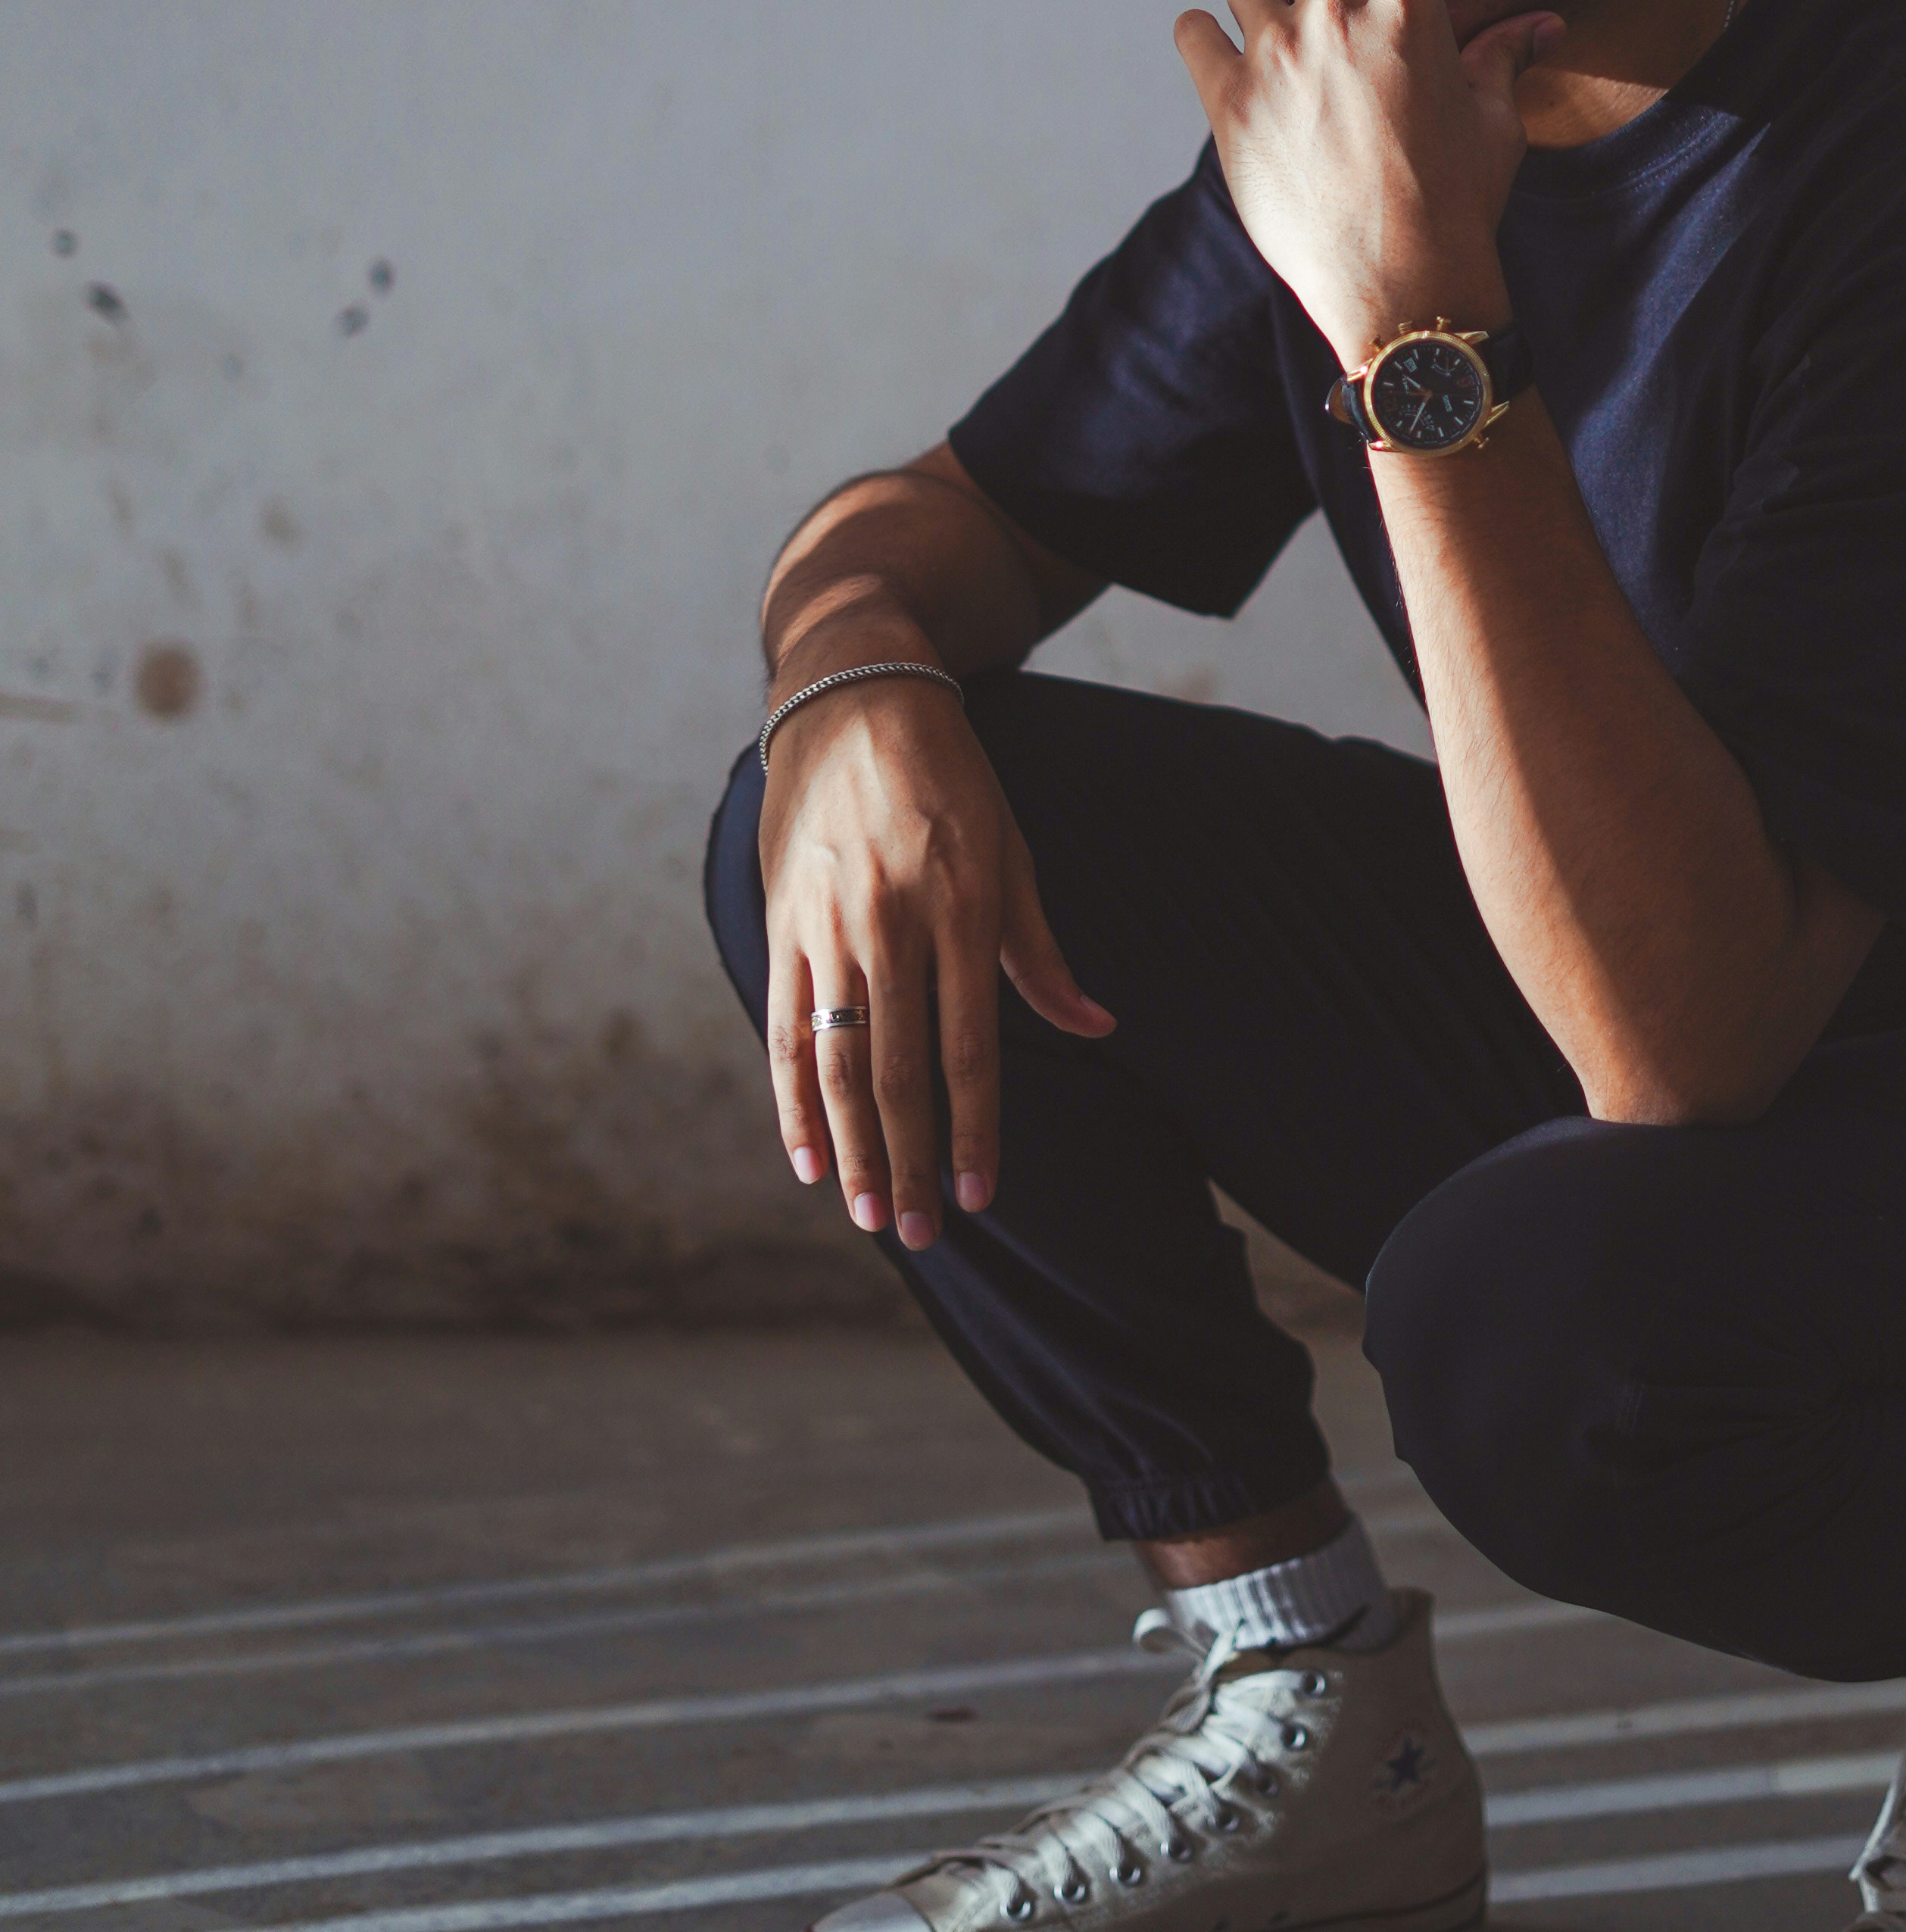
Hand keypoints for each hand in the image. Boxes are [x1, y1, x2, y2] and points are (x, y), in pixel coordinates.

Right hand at [759, 677, 1111, 1246]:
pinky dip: (791, 1099)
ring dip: (850, 1147)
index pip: (967, 1047)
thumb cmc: (952, 780)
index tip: (978, 1196)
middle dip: (907, 1161)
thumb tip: (1098, 1027)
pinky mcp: (781, 920)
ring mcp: (826, 924)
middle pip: (898, 1070)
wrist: (855, 695)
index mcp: (960, 908)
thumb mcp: (1010, 852)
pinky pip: (782, 1027)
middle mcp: (889, 923)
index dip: (973, 1128)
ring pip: (834, 1061)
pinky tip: (806, 1156)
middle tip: (917, 1236)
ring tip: (864, 1214)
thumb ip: (1040, 952)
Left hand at [1172, 0, 1556, 354]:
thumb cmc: (1459, 200)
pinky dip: (1206, 42)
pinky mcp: (1229, 102)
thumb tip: (1548, 23)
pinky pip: (1193, 31)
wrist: (1405, 284)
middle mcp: (1336, 12)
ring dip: (1258, 11)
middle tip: (1321, 30)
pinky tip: (1229, 69)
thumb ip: (1504, 55)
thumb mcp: (1495, 121)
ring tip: (1281, 59)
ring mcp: (1277, 55)